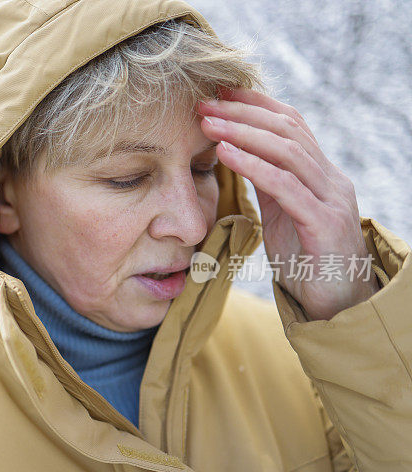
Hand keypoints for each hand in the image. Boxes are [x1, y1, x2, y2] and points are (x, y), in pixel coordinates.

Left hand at [196, 88, 378, 320]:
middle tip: (204, 105)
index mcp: (319, 175)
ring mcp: (331, 200)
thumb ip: (268, 184)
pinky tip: (226, 154)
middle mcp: (330, 180)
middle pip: (287, 130)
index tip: (218, 94)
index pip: (290, 124)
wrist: (337, 306)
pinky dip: (253, 166)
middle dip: (242, 113)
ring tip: (208, 124)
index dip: (255, 105)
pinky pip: (286, 187)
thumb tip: (238, 153)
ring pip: (287, 151)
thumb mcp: (283, 214)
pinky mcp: (324, 224)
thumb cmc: (306, 260)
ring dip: (242, 133)